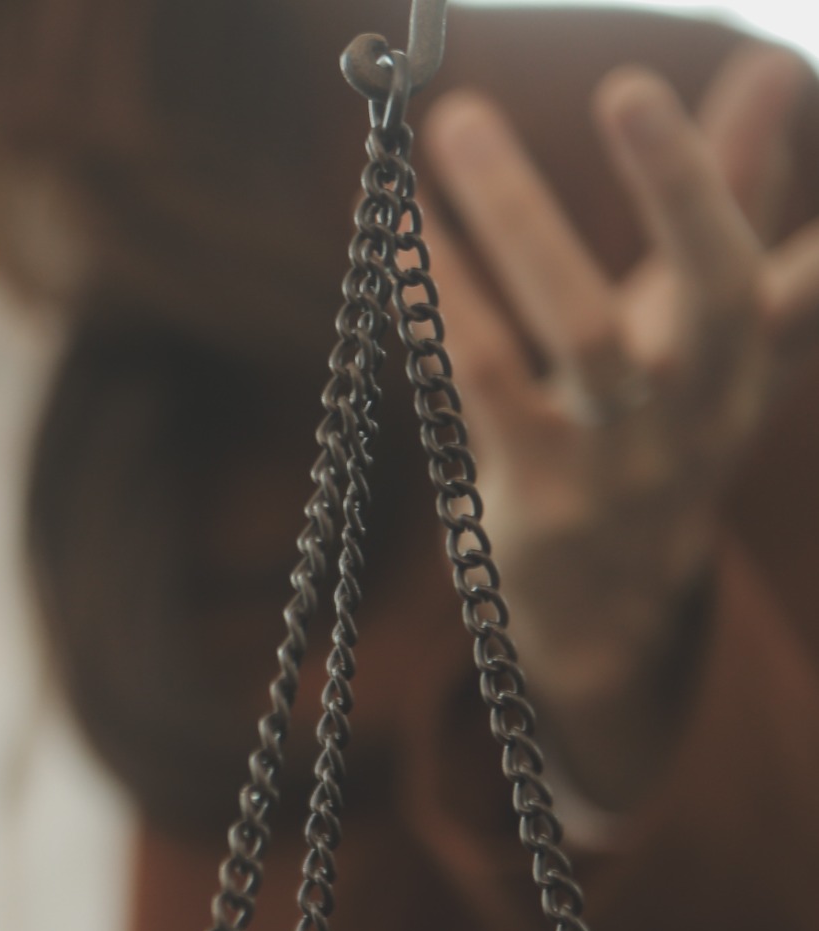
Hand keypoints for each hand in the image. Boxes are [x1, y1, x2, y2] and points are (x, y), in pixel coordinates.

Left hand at [422, 47, 818, 810]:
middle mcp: (702, 409)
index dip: (776, 188)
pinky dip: (444, 296)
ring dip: (519, 219)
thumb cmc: (653, 428)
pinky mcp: (536, 494)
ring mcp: (620, 458)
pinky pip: (485, 379)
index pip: (792, 275)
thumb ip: (739, 197)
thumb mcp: (700, 326)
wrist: (607, 613)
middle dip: (678, 186)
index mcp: (748, 360)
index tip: (777, 69)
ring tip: (460, 122)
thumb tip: (778, 66)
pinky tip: (400, 225)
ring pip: (582, 332)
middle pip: (714, 293)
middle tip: (629, 86)